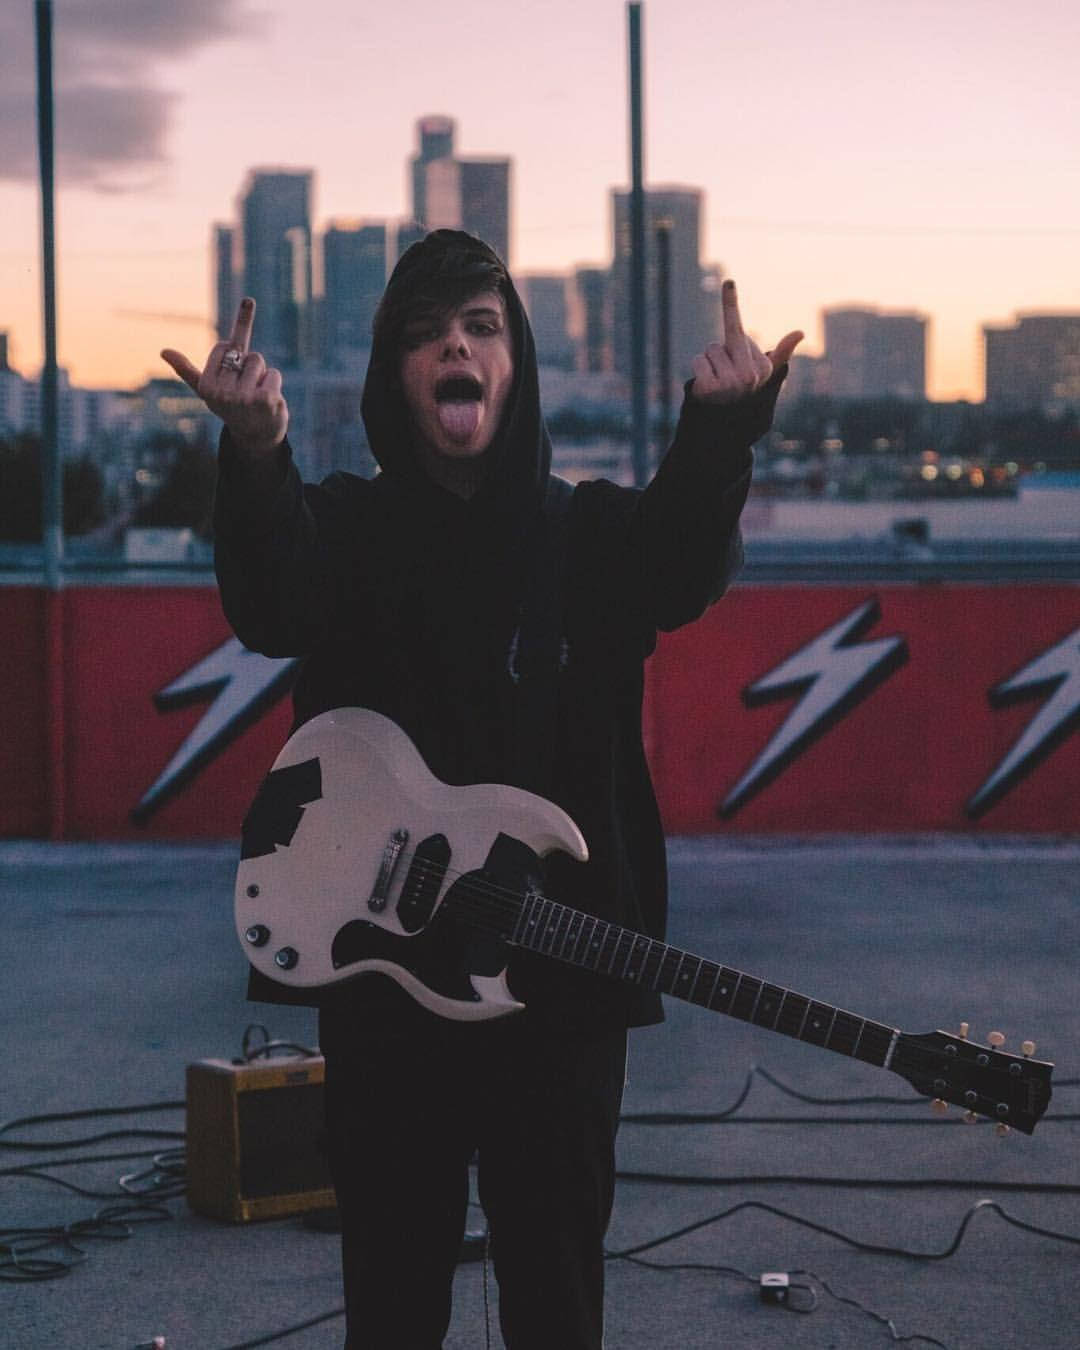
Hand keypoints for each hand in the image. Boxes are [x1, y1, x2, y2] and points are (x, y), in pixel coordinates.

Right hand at [161, 298, 287, 455]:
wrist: (256, 439)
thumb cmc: (230, 409)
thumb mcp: (206, 390)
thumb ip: (186, 370)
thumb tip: (163, 351)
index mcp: (206, 386)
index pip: (223, 346)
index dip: (232, 355)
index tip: (233, 374)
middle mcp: (222, 392)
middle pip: (243, 353)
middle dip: (247, 367)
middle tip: (245, 391)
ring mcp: (244, 397)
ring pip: (258, 361)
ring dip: (261, 375)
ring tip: (256, 396)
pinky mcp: (265, 399)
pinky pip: (273, 373)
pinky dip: (274, 383)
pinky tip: (269, 402)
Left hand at [690, 280, 802, 403]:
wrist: (725, 420)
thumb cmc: (744, 388)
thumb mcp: (763, 372)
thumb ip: (781, 352)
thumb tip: (800, 333)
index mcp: (763, 367)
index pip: (738, 329)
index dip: (730, 302)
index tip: (728, 281)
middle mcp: (749, 376)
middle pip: (725, 340)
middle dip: (723, 350)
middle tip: (727, 369)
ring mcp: (729, 383)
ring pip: (710, 350)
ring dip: (710, 362)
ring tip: (717, 379)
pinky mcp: (710, 388)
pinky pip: (698, 361)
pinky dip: (699, 370)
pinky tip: (707, 386)